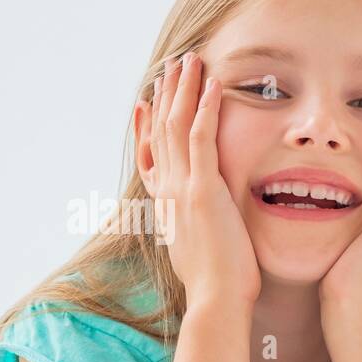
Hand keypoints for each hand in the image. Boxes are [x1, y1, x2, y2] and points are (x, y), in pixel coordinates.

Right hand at [146, 51, 260, 309]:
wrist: (215, 301)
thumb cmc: (214, 286)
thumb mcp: (194, 253)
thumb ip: (192, 234)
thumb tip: (196, 234)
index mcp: (166, 206)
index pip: (150, 157)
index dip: (146, 128)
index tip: (146, 104)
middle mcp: (167, 192)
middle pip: (161, 132)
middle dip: (166, 96)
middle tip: (170, 66)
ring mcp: (182, 189)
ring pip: (176, 127)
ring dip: (183, 90)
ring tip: (190, 60)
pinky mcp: (203, 190)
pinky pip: (201, 138)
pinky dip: (205, 108)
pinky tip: (212, 84)